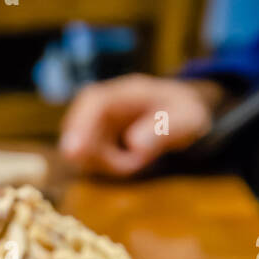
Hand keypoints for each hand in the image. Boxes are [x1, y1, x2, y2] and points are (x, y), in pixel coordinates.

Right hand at [59, 74, 227, 177]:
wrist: (181, 112)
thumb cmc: (185, 112)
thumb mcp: (186, 120)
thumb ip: (163, 130)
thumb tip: (134, 146)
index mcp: (125, 92)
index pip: (93, 103)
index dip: (79, 127)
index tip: (72, 153)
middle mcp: (104, 104)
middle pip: (78, 128)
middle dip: (93, 153)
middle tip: (127, 166)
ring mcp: (96, 121)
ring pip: (83, 148)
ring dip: (105, 163)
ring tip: (139, 161)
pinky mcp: (94, 137)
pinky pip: (90, 157)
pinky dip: (106, 166)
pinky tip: (128, 162)